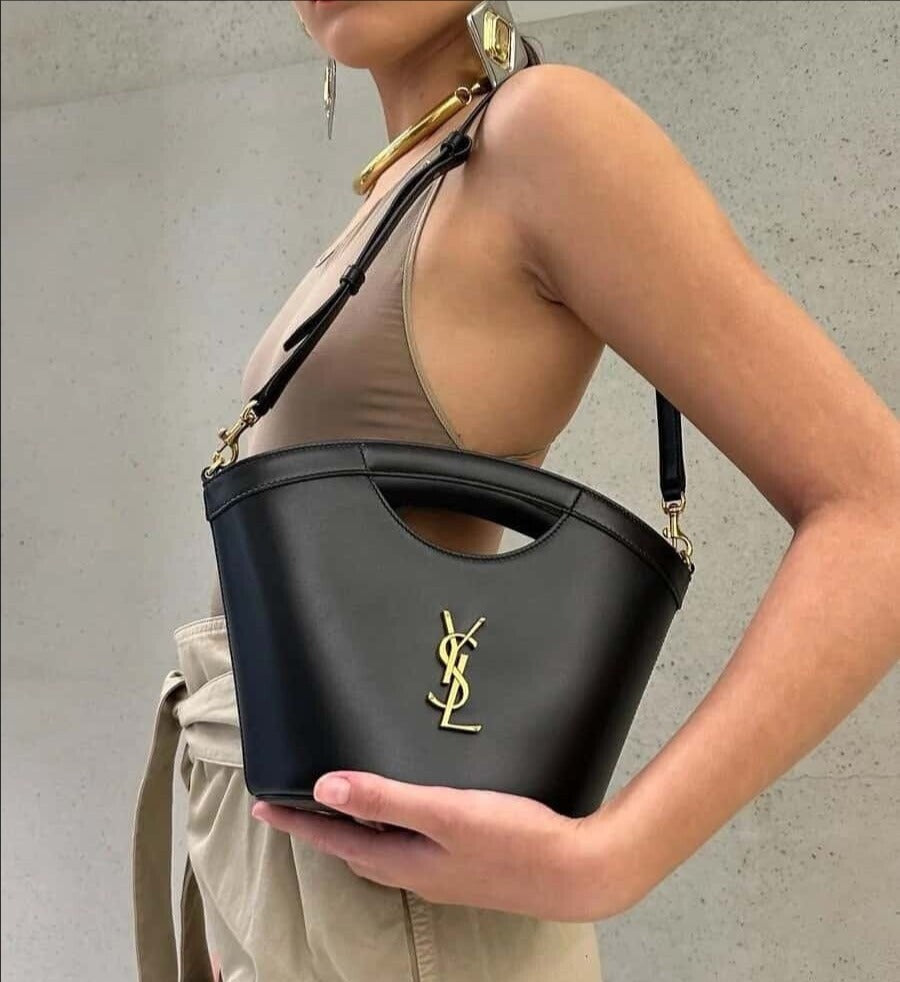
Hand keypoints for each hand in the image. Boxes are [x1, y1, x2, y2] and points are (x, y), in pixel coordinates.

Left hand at [250, 771, 646, 920]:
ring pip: (384, 853)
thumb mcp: (444, 812)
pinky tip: (408, 815)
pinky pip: (412, 850)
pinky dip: (393, 831)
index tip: (263, 806)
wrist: (576, 872)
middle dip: (323, 830)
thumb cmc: (512, 839)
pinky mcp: (468, 866)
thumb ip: (385, 798)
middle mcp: (419, 874)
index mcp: (406, 862)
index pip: (336, 842)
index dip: (298, 823)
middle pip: (355, 852)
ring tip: (343, 807)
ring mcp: (445, 875)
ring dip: (357, 831)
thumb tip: (326, 788)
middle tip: (298, 805)